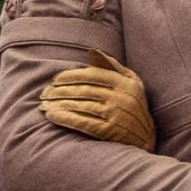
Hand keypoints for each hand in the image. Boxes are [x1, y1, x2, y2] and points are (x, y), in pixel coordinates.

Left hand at [39, 50, 156, 150]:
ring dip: (58, 104)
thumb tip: (91, 51)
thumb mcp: (131, 83)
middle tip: (44, 93)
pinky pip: (82, 122)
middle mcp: (121, 97)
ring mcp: (116, 114)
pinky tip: (52, 116)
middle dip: (60, 91)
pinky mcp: (110, 131)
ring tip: (44, 105)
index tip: (55, 80)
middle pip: (83, 90)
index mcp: (125, 83)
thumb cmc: (133, 107)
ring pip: (81, 105)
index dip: (71, 76)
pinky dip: (65, 118)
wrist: (146, 139)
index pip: (92, 75)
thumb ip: (112, 67)